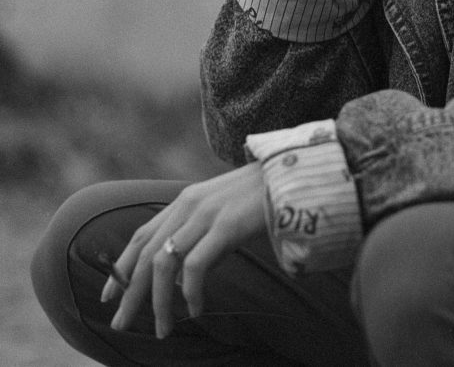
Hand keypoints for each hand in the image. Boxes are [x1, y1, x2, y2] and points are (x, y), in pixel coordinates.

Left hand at [102, 163, 265, 338]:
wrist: (293, 176)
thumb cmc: (261, 199)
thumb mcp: (222, 216)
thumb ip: (200, 239)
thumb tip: (182, 277)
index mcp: (185, 201)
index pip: (142, 236)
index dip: (121, 267)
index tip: (108, 296)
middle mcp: (188, 205)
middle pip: (146, 254)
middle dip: (130, 293)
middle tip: (120, 324)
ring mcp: (205, 214)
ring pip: (164, 263)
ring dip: (158, 302)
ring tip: (163, 329)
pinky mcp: (225, 225)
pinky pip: (195, 266)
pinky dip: (190, 293)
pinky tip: (195, 310)